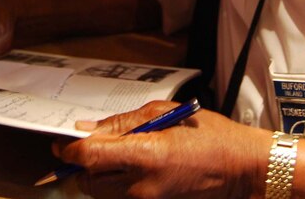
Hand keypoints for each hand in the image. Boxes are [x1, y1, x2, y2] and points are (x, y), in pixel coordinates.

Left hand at [53, 101, 269, 198]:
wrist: (240, 170)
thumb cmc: (211, 136)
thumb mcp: (166, 114)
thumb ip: (124, 122)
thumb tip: (90, 128)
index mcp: (146, 154)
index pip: (89, 156)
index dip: (70, 148)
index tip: (64, 141)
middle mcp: (141, 185)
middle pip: (87, 181)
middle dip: (80, 164)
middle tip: (84, 146)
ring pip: (100, 192)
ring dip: (97, 174)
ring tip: (112, 154)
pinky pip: (119, 197)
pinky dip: (115, 183)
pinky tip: (130, 166)